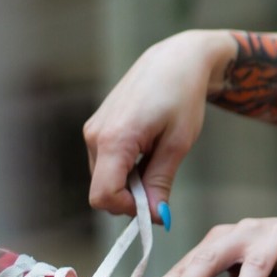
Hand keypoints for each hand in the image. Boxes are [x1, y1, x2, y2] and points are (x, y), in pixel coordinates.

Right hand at [84, 30, 229, 222]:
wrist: (176, 60)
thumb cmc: (182, 96)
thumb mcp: (178, 144)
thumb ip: (161, 181)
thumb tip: (156, 217)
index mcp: (114, 140)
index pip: (103, 196)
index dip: (129, 210)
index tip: (156, 205)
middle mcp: (94, 136)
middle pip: (103, 190)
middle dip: (132, 197)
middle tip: (163, 180)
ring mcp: (93, 130)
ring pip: (105, 178)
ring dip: (130, 182)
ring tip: (158, 156)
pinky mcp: (97, 127)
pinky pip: (106, 162)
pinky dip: (126, 167)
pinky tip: (147, 148)